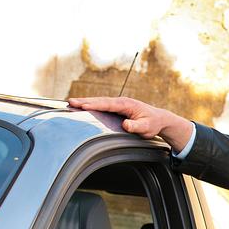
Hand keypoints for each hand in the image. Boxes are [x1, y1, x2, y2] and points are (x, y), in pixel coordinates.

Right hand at [68, 97, 192, 151]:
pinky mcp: (116, 108)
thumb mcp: (146, 128)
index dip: (95, 105)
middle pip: (100, 101)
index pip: (108, 104)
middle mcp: (121, 101)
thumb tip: (126, 124)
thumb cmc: (152, 124)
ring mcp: (118, 104)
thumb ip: (136, 127)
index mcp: (127, 104)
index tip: (82, 105)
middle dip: (85, 101)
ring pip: (99, 102)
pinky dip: (91, 105)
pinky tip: (81, 107)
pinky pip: (102, 105)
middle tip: (70, 102)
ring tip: (71, 103)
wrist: (159, 119)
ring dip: (85, 102)